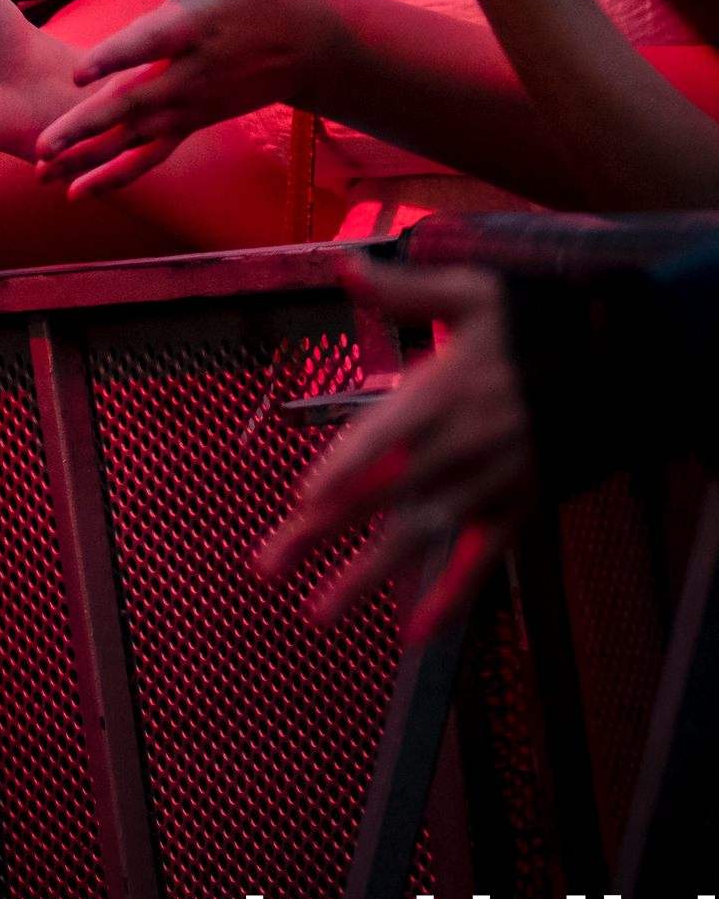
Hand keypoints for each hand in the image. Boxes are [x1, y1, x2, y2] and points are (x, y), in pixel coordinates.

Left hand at [36, 0, 339, 195]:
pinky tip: (78, 193)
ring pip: (134, 138)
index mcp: (195, 25)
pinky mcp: (192, 123)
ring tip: (42, 176)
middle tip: (41, 146)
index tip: (79, 73)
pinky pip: (152, 156)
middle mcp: (191, 73)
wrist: (309, 40)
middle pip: (133, 103)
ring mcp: (192, 104)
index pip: (150, 43)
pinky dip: (118, 176)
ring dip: (88, 158)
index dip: (115, 57)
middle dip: (85, 126)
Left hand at [255, 261, 531, 644]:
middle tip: (266, 566)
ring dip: (366, 578)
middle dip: (319, 533)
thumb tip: (345, 264)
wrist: (632, 368)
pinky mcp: (518, 508)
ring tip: (317, 613)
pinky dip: (450, 598)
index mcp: (443, 393)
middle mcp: (460, 447)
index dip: (344, 468)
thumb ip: (407, 289)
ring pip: (418, 538)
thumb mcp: (479, 294)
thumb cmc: (547, 325)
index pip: (383, 437)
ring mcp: (489, 485)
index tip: (303, 498)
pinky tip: (414, 633)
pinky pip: (480, 560)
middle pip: (379, 497)